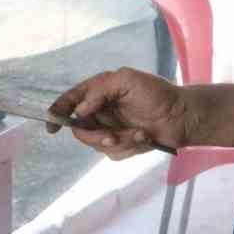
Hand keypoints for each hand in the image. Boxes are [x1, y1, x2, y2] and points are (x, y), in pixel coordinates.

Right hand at [46, 68, 186, 159]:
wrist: (182, 116)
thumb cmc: (156, 93)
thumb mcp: (126, 80)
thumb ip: (99, 90)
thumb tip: (79, 110)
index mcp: (98, 92)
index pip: (70, 102)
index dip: (57, 112)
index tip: (51, 126)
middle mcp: (100, 112)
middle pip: (79, 129)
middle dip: (95, 136)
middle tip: (111, 137)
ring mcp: (110, 130)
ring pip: (97, 144)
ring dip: (120, 141)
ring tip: (140, 134)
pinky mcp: (122, 146)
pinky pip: (113, 154)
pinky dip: (130, 147)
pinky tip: (145, 137)